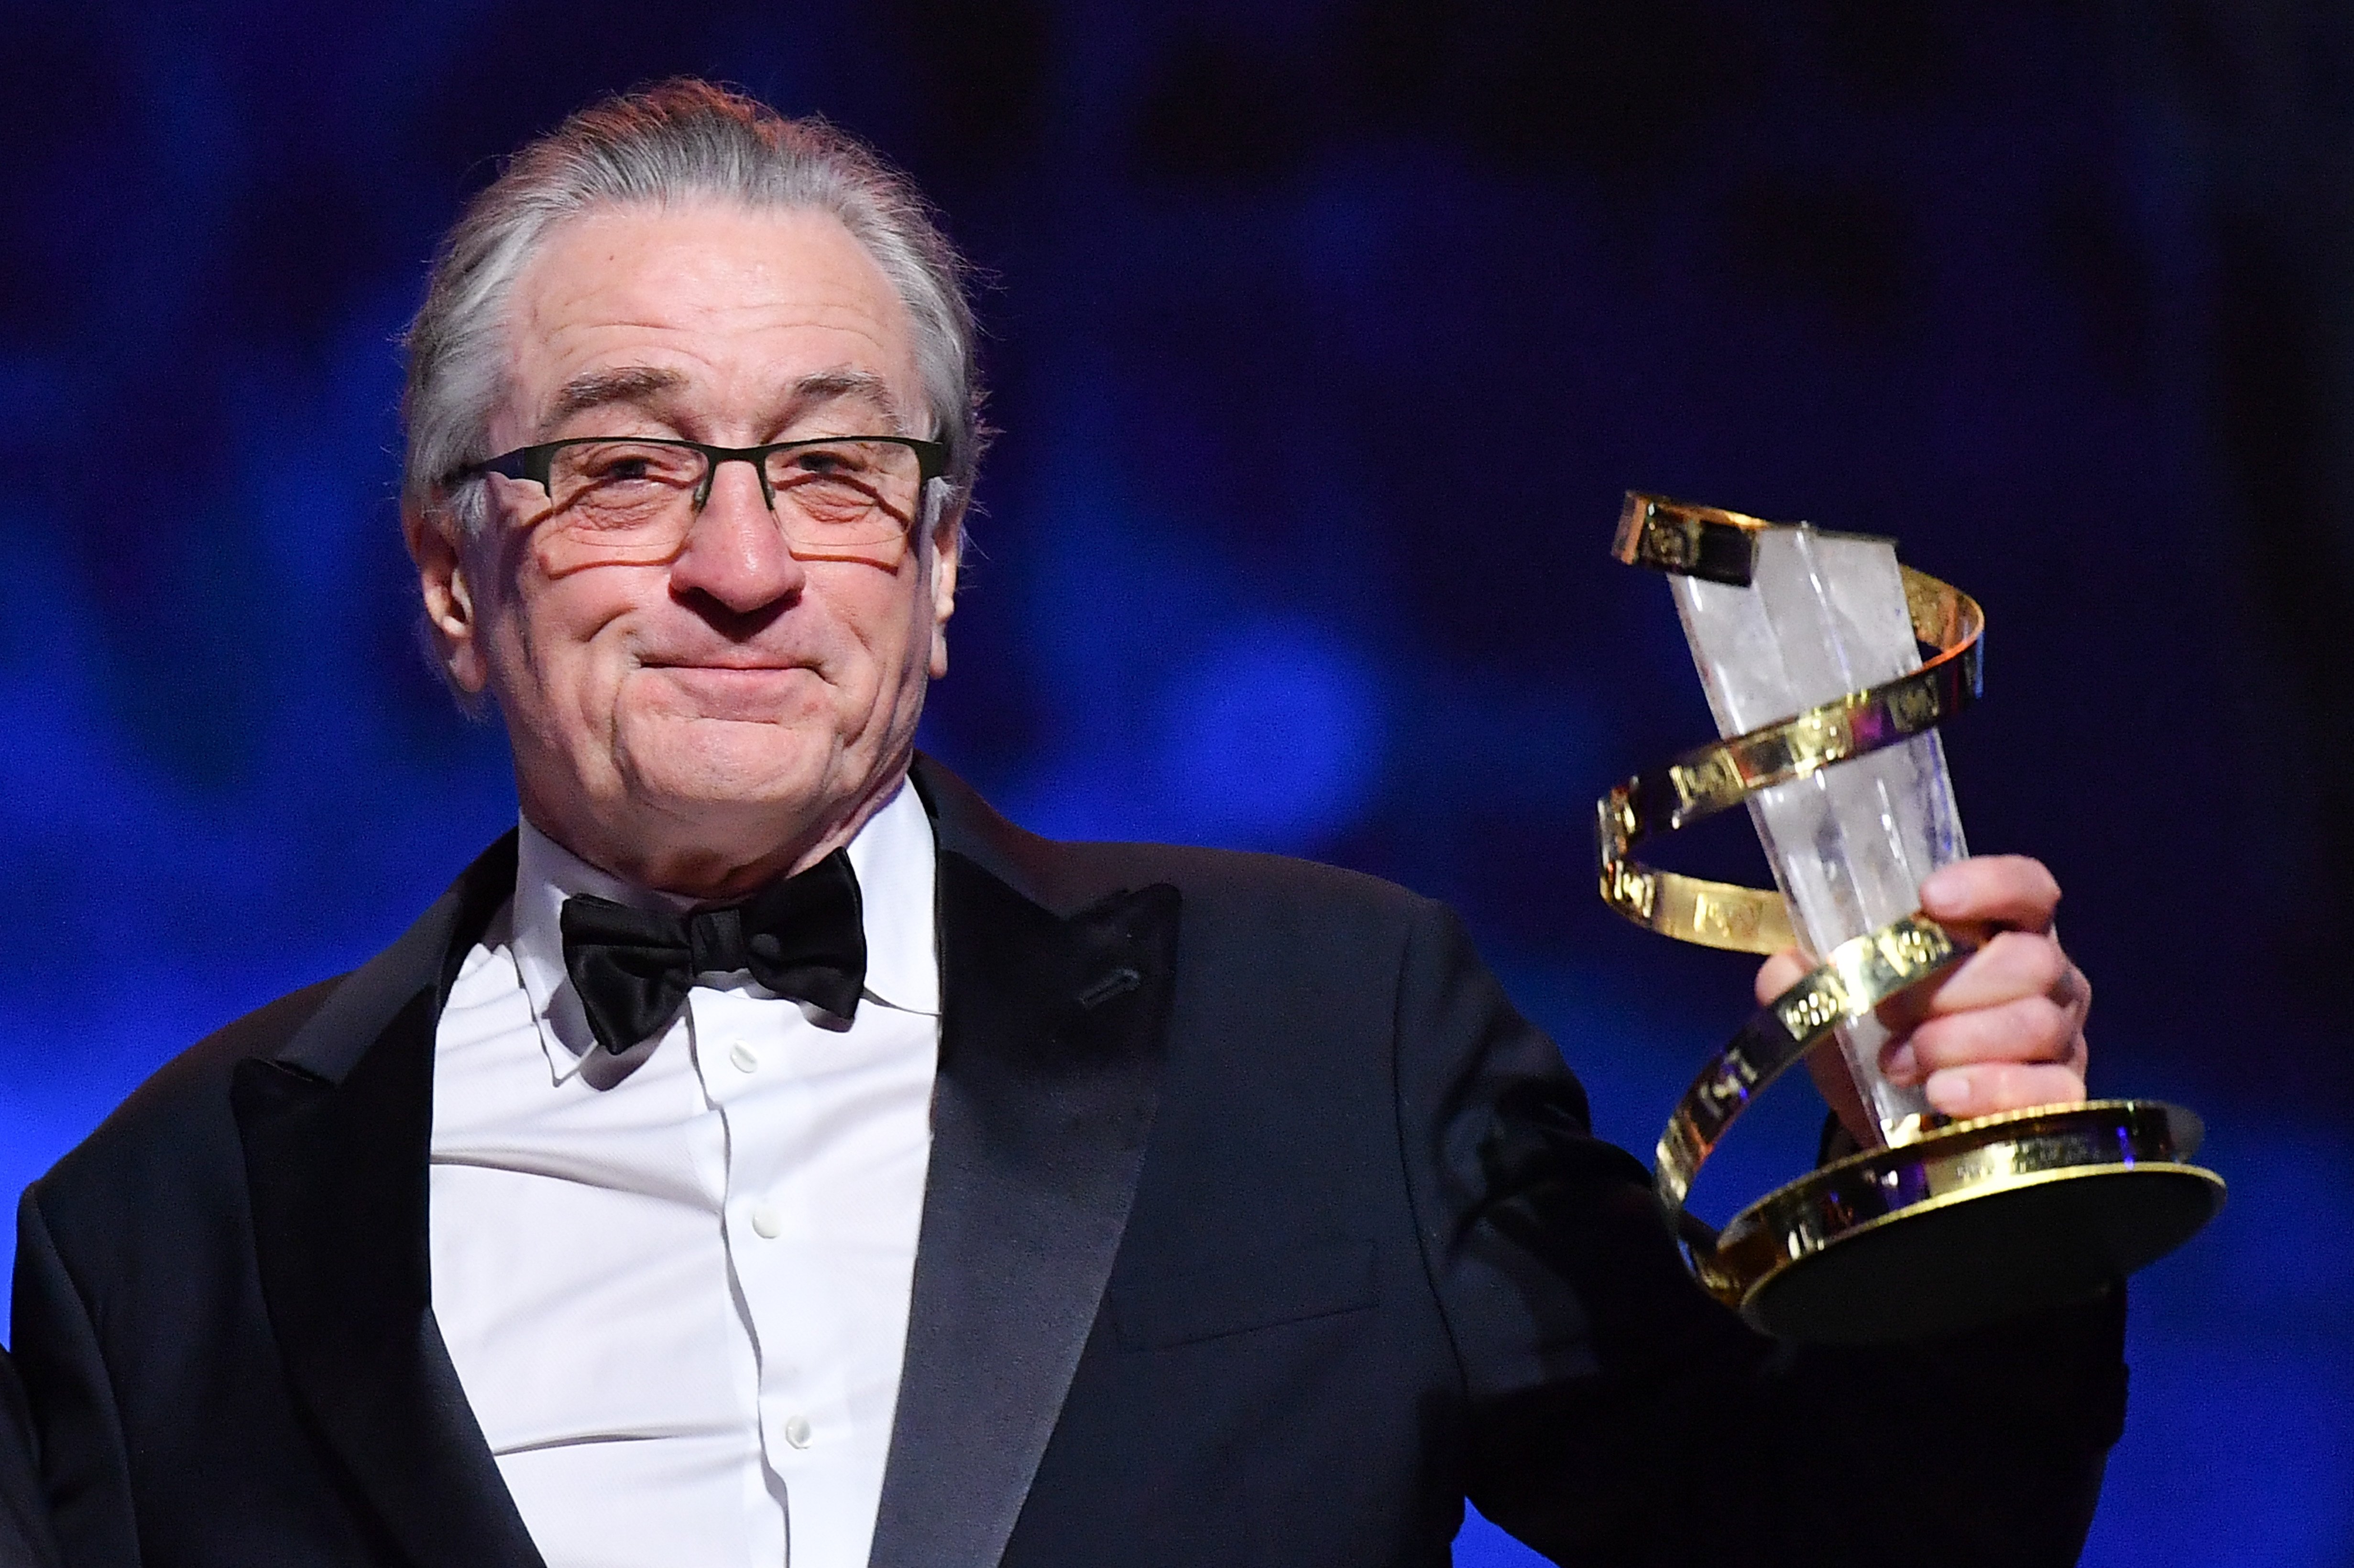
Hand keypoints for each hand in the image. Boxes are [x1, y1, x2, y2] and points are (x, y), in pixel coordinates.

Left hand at [1753, 855, 2090, 1136]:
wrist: (1897, 1131)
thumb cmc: (1879, 1045)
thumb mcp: (1836, 1012)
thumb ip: (1811, 982)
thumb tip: (1786, 968)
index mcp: (2002, 935)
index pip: (2026, 888)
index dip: (1989, 884)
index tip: (1929, 898)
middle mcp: (2048, 979)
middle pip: (2030, 960)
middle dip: (1950, 986)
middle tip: (1886, 1013)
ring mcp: (2063, 1039)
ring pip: (2036, 1023)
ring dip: (1957, 1042)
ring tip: (1898, 1063)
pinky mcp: (2065, 1097)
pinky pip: (2051, 1090)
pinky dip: (1991, 1091)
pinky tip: (1942, 1096)